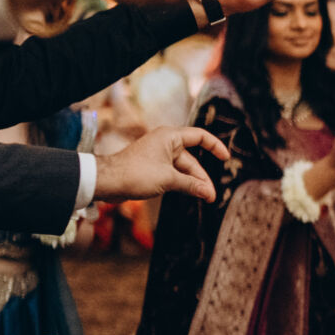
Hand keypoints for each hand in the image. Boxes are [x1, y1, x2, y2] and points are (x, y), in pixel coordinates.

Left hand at [94, 126, 231, 202]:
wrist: (108, 181)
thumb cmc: (136, 173)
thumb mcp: (168, 179)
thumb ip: (191, 185)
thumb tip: (209, 193)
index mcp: (170, 137)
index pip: (200, 136)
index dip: (215, 146)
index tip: (226, 159)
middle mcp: (165, 143)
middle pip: (192, 159)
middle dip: (202, 177)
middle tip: (210, 195)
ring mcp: (159, 156)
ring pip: (183, 169)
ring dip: (192, 183)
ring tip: (204, 198)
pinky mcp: (153, 168)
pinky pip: (173, 174)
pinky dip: (182, 183)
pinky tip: (190, 194)